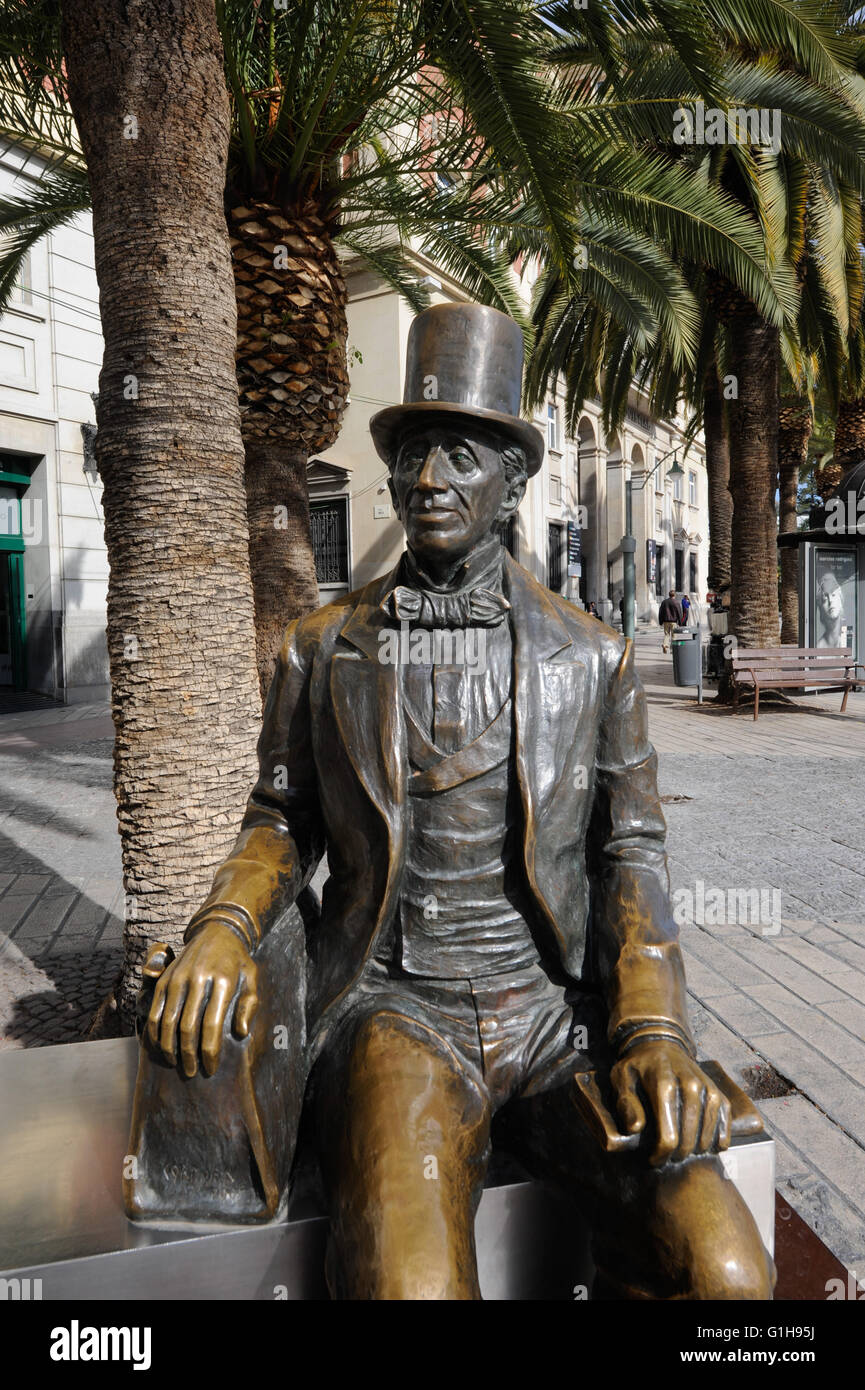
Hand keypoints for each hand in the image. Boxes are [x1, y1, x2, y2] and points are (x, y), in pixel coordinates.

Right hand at [145, 921, 258, 1077]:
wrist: (217, 931)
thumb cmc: (237, 961)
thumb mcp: (252, 978)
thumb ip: (249, 1005)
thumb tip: (241, 1033)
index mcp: (221, 981)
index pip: (212, 1024)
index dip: (209, 1051)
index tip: (211, 1069)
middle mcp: (197, 979)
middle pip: (187, 1027)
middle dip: (189, 1055)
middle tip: (193, 1072)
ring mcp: (178, 978)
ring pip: (167, 1022)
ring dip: (169, 1048)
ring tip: (176, 1064)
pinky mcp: (165, 979)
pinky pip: (155, 1011)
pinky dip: (154, 1032)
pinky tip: (160, 1047)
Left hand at [611, 1039, 730, 1165]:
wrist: (660, 1044)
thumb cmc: (638, 1067)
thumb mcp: (621, 1079)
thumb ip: (625, 1103)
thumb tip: (636, 1128)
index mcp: (663, 1084)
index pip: (668, 1135)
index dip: (661, 1155)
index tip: (653, 1160)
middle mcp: (689, 1085)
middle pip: (689, 1138)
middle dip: (677, 1155)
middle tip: (667, 1158)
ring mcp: (706, 1087)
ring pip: (708, 1132)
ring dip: (697, 1149)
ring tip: (683, 1154)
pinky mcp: (716, 1090)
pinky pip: (723, 1120)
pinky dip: (720, 1136)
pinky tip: (709, 1146)